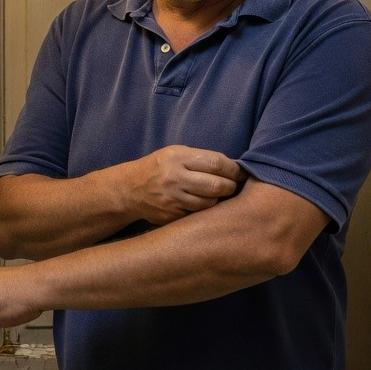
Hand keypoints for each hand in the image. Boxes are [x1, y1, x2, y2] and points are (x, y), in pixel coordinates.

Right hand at [127, 146, 244, 224]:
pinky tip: (200, 204)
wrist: (130, 189)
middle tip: (232, 186)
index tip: (240, 172)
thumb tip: (234, 168)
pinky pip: (197, 215)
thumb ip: (201, 158)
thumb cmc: (159, 168)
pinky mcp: (170, 216)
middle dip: (230, 186)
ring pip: (210, 203)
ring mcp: (172, 199)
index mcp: (177, 157)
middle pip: (216, 186)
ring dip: (217, 200)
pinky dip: (204, 211)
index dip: (234, 169)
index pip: (216, 163)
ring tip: (215, 195)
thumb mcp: (175, 153)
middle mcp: (174, 178)